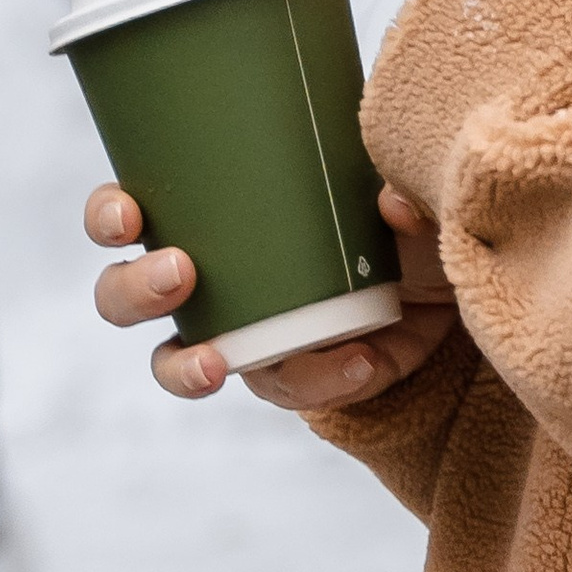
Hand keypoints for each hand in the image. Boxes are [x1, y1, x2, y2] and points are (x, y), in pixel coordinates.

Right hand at [86, 180, 458, 409]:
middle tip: (179, 275)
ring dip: (189, 366)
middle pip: (128, 296)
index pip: (130, 211)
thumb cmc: (403, 212)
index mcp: (210, 214)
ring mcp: (245, 331)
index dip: (110, 215)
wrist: (460, 272)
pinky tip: (358, 363)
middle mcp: (212, 278)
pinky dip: (319, 380)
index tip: (127, 216)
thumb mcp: (400, 183)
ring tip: (220, 362)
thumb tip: (390, 205)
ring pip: (181, 361)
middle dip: (135, 290)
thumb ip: (397, 186)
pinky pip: (288, 388)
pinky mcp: (298, 374)